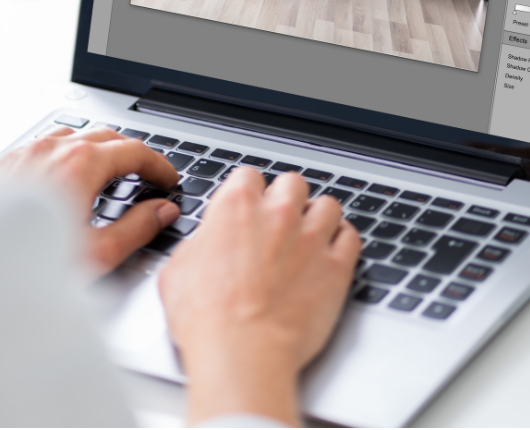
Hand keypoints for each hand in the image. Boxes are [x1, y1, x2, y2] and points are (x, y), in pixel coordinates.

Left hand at [0, 126, 179, 274]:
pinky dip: (68, 154)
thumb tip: (162, 212)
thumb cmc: (21, 266)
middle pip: (107, 137)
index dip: (160, 165)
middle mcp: (50, 150)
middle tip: (149, 176)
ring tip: (111, 174)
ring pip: (73, 137)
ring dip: (99, 150)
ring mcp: (24, 153)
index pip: (135, 151)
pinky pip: (44, 146)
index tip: (169, 179)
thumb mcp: (95, 255)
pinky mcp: (3, 164)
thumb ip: (137, 229)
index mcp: (80, 165)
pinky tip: (67, 178)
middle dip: (133, 154)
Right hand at [160, 169, 360, 424]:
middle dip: (286, 198)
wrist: (242, 353)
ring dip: (318, 216)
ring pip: (328, 205)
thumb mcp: (178, 270)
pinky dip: (343, 240)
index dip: (248, 192)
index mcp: (237, 207)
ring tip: (310, 233)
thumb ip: (200, 244)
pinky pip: (351, 237)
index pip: (249, 175)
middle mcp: (278, 214)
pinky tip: (334, 249)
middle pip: (293, 183)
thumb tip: (206, 245)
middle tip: (279, 220)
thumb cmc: (207, 319)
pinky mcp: (337, 267)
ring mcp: (312, 238)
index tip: (248, 205)